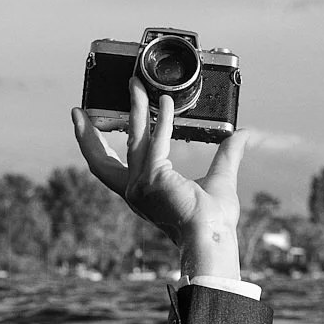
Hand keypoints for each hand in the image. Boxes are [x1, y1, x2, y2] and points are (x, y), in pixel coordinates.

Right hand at [71, 77, 249, 279]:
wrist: (213, 238)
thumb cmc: (215, 221)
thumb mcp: (220, 179)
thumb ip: (226, 154)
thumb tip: (241, 134)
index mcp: (141, 194)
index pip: (107, 168)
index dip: (93, 146)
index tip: (85, 125)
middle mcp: (135, 191)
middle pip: (102, 157)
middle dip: (89, 132)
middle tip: (81, 108)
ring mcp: (141, 186)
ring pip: (133, 139)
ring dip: (135, 109)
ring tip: (136, 85)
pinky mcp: (154, 179)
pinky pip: (157, 141)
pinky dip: (162, 119)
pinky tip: (165, 102)